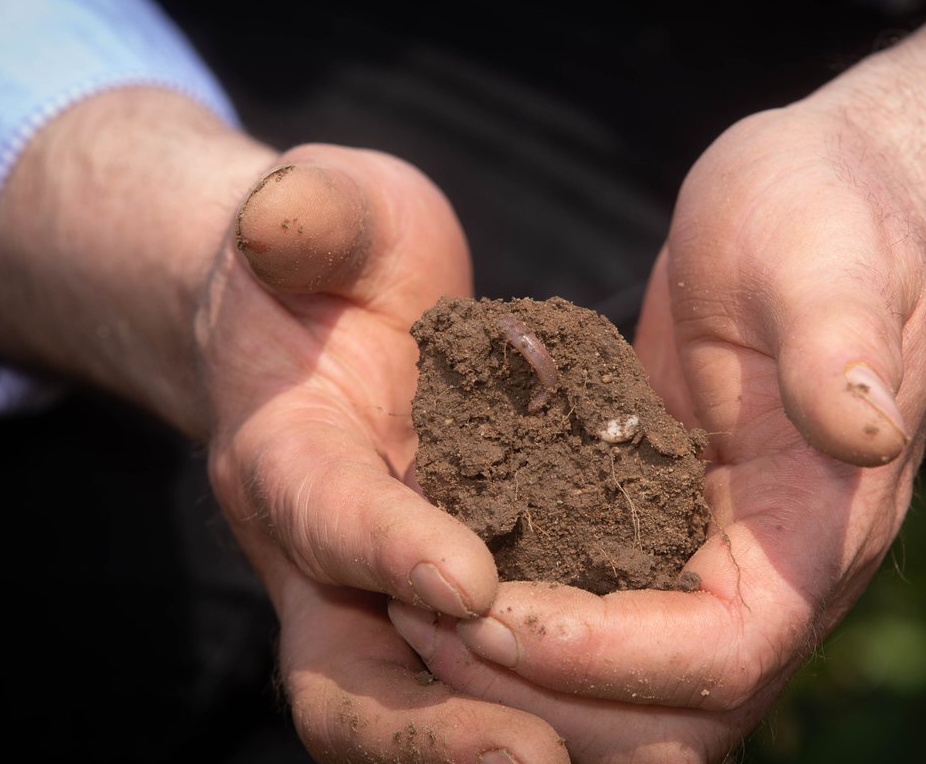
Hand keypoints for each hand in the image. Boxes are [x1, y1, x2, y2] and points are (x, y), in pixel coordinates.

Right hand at [0, 89, 570, 761]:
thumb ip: (308, 218)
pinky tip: (645, 724)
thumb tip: (286, 219)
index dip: (385, 549)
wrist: (322, 317)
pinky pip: (483, 679)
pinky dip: (548, 711)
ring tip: (604, 763)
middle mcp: (322, 554)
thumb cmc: (327, 259)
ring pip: (420, 707)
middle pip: (349, 683)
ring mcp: (380, 593)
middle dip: (433, 731)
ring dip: (498, 744)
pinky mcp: (444, 596)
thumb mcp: (322, 216)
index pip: (322, 515)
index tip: (469, 579)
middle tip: (535, 759)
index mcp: (280, 455)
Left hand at [386, 100, 925, 762]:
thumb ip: (842, 345)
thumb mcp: (831, 261)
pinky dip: (525, 607)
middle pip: (666, 707)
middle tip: (428, 625)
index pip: (721, 654)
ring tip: (416, 606)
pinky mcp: (664, 517)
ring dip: (523, 665)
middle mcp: (771, 566)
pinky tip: (445, 554)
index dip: (607, 658)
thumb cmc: (832, 216)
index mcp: (820, 529)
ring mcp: (715, 549)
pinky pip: (596, 599)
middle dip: (545, 686)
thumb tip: (865, 428)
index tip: (494, 614)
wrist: (822, 199)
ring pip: (624, 677)